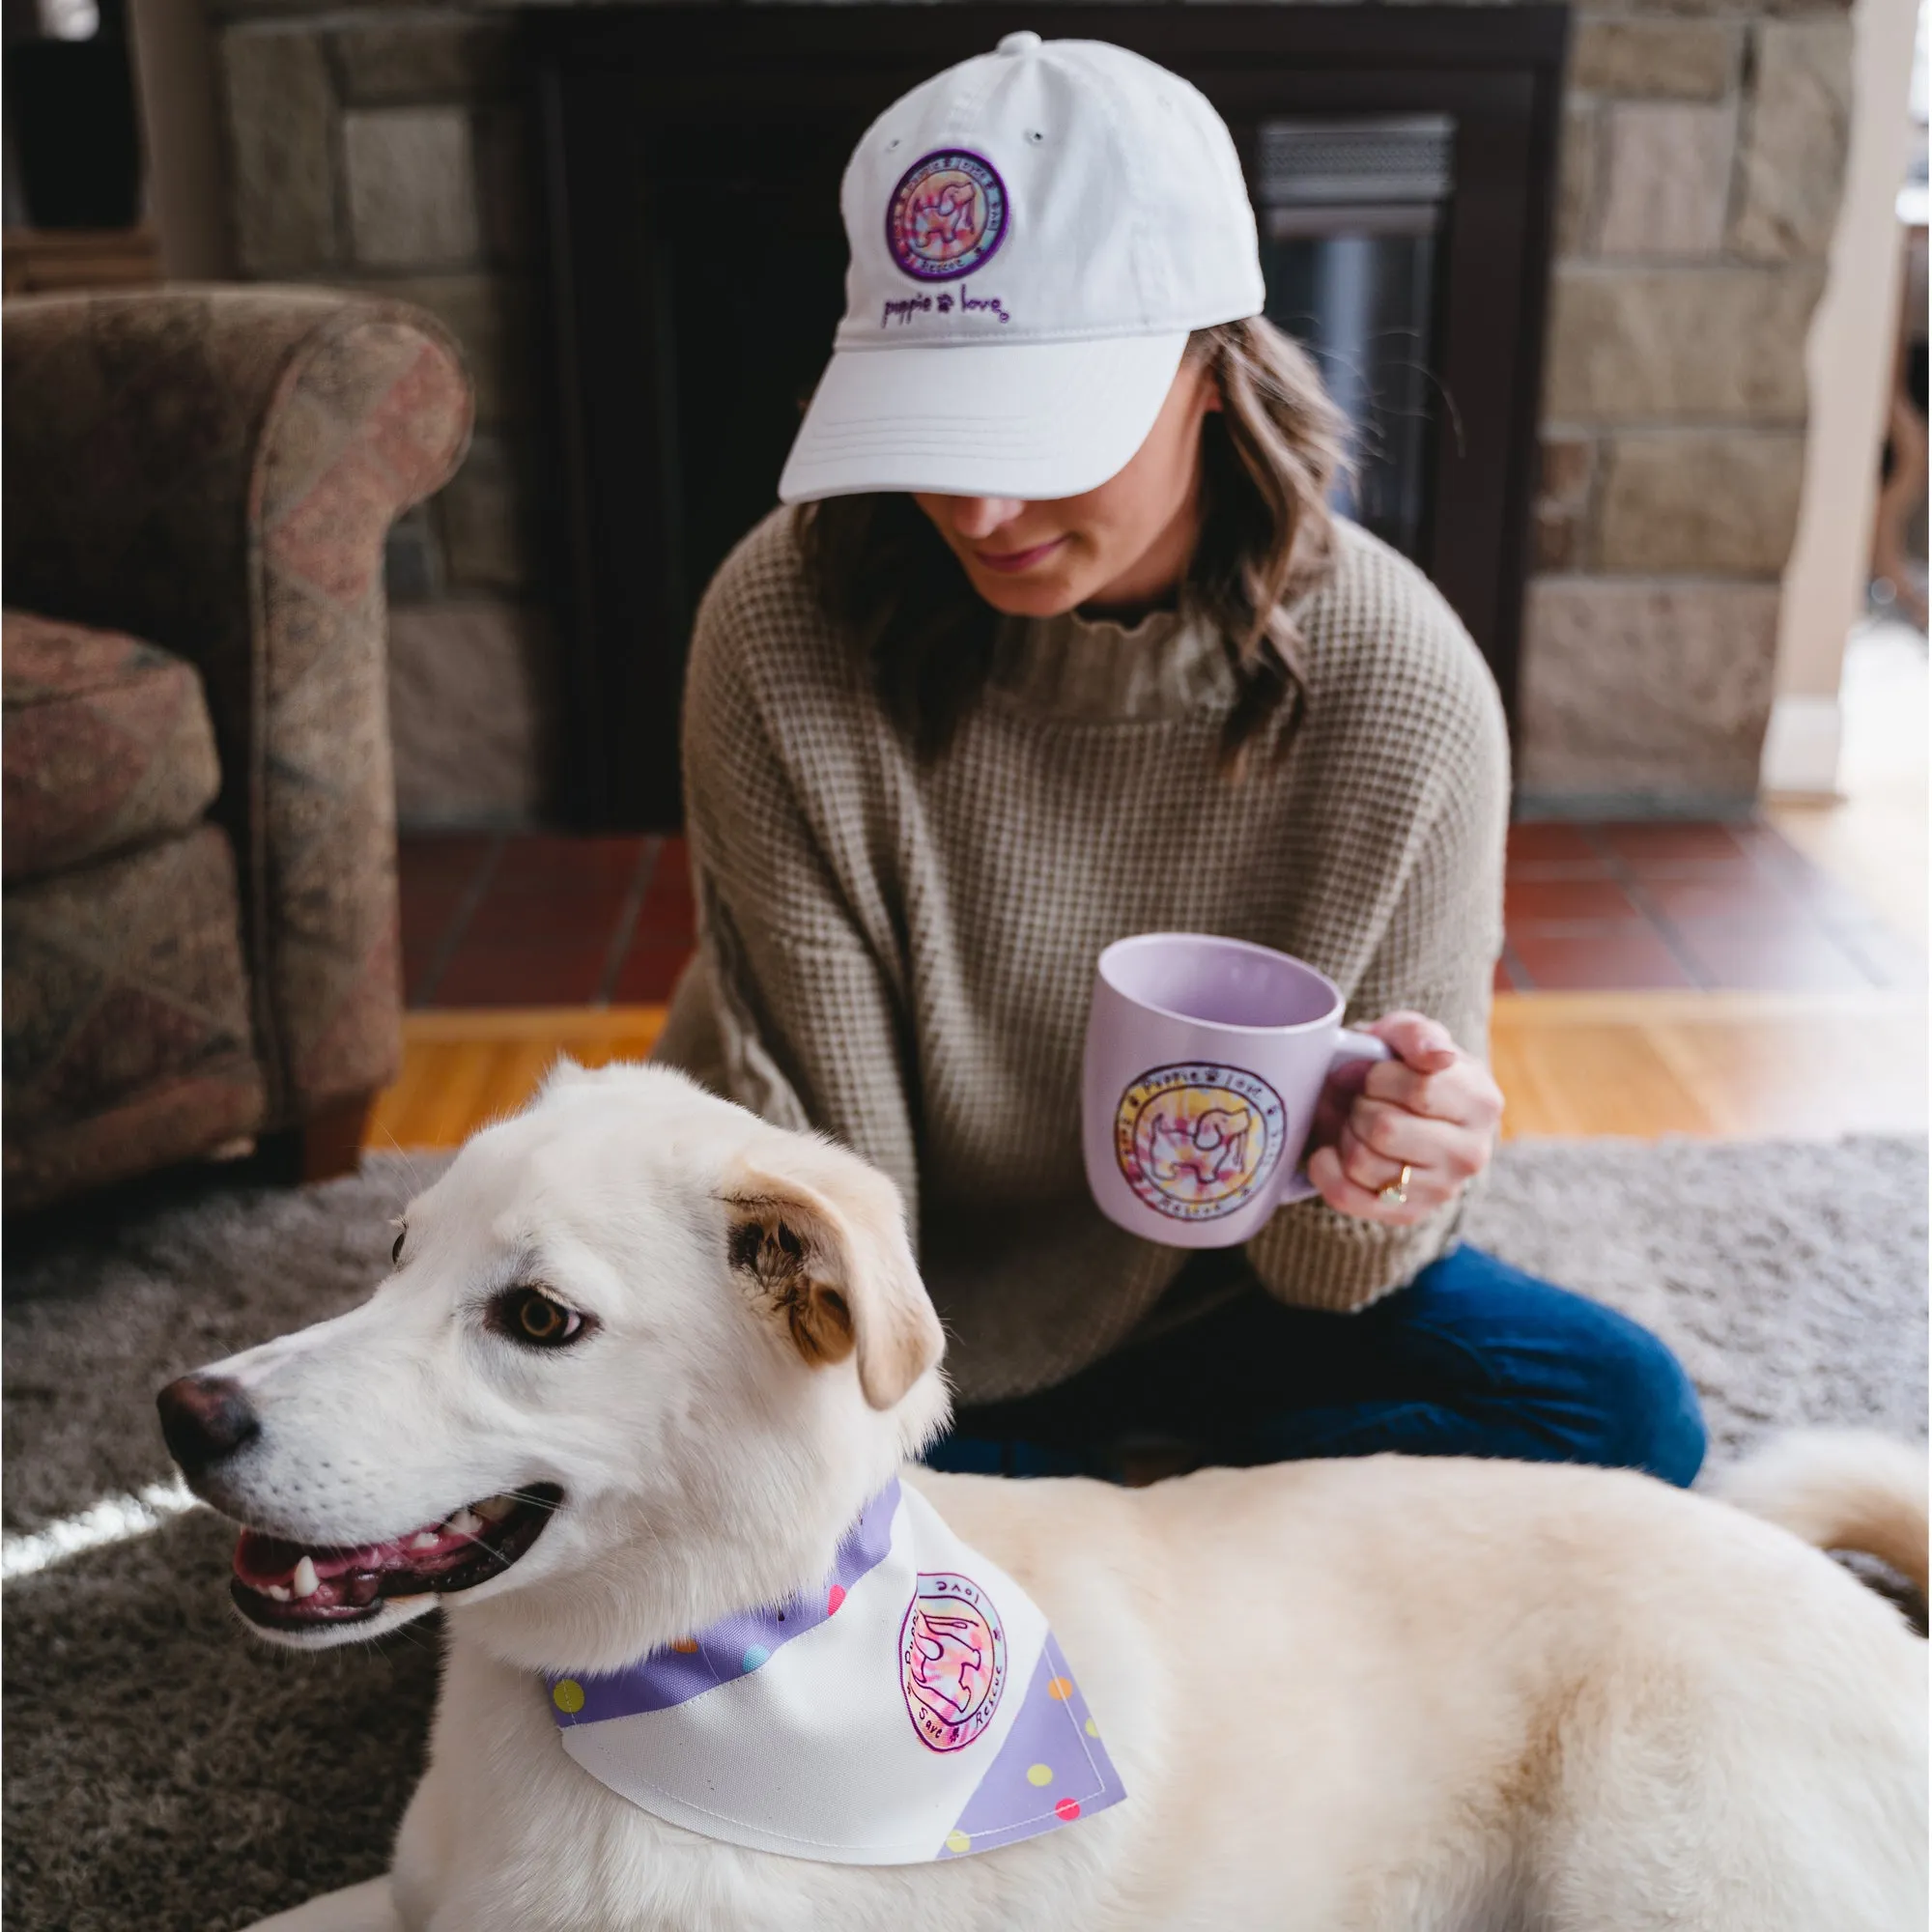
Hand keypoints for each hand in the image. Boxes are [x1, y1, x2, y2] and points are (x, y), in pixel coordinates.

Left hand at [1304, 1012, 1502, 1226]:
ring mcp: (1442, 1190)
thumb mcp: (1405, 1034)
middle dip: (1359, 1106)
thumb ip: (1417, 1035)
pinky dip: (1326, 1169)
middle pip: (1385, 1129)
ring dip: (1345, 1135)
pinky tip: (1331, 1151)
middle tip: (1363, 1100)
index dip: (1380, 1077)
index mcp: (1482, 1102)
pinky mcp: (1408, 1214)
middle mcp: (1471, 1153)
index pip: (1420, 1090)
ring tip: (1355, 1124)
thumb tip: (1436, 1056)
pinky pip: (1348, 1197)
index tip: (1374, 1073)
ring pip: (1362, 1162)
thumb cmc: (1400, 1065)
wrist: (1396, 1108)